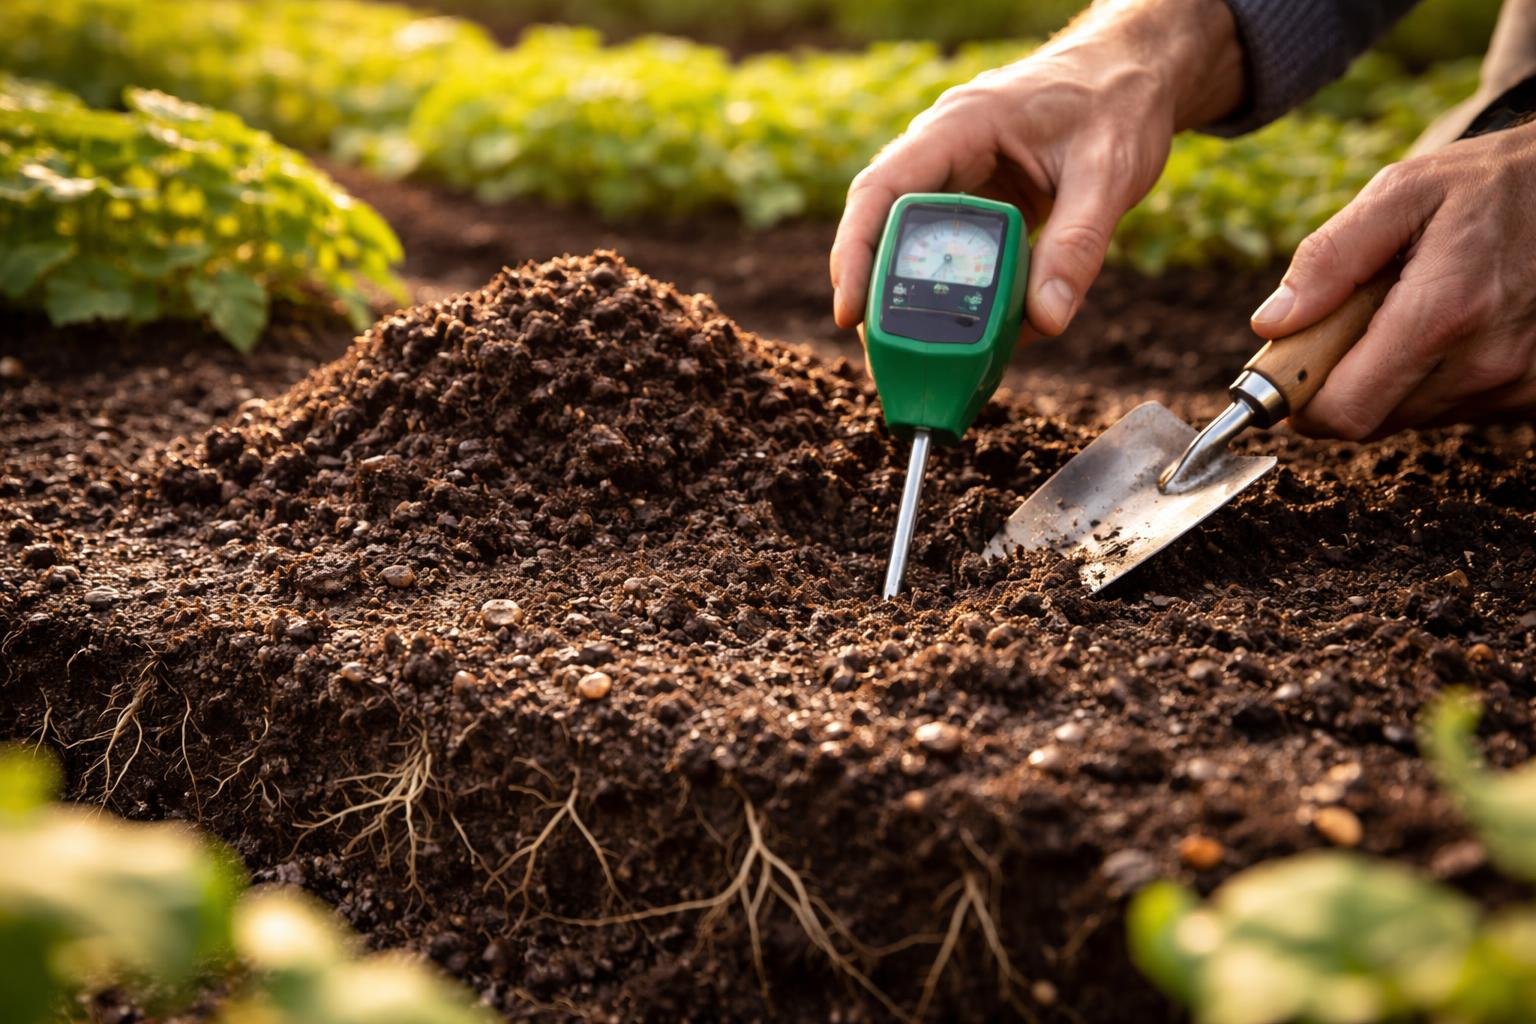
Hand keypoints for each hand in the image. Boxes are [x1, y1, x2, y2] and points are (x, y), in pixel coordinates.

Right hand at [829, 0, 1242, 337]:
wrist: (1139, 72)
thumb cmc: (1119, 102)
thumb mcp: (1109, 172)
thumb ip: (1078, 245)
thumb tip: (1046, 323)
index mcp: (959, 127)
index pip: (882, 190)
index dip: (856, 252)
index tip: (850, 312)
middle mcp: (945, 152)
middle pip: (886, 228)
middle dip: (880, 294)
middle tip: (889, 359)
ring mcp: (960, 180)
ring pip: (917, 247)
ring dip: (918, 302)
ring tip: (927, 361)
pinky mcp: (982, 206)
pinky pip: (956, 255)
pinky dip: (962, 296)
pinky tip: (979, 339)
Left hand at [1252, 119, 1535, 439]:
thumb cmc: (1488, 185)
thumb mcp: (1402, 192)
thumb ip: (1330, 258)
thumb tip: (1272, 323)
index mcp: (1444, 314)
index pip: (1345, 412)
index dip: (1303, 401)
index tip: (1292, 365)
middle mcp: (1485, 363)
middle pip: (1370, 421)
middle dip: (1342, 380)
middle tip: (1355, 319)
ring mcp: (1514, 384)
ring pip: (1409, 417)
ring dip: (1389, 377)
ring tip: (1412, 310)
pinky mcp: (1531, 394)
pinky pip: (1453, 409)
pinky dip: (1432, 377)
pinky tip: (1450, 327)